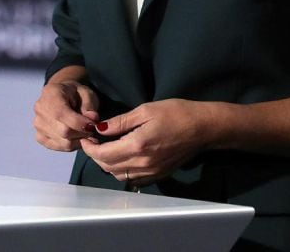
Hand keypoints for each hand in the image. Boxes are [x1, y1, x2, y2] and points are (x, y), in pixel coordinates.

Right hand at [33, 79, 100, 151]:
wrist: (62, 95)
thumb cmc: (75, 93)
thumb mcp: (86, 93)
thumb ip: (90, 106)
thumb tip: (93, 120)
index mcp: (51, 94)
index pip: (62, 115)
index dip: (81, 123)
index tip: (93, 124)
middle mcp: (40, 110)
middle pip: (63, 132)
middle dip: (82, 133)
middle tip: (91, 129)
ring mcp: (38, 125)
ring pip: (63, 142)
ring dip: (78, 140)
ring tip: (85, 132)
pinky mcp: (40, 137)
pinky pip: (58, 147)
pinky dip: (71, 145)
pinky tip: (76, 137)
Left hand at [79, 99, 211, 185]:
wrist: (202, 127)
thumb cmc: (176, 113)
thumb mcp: (146, 110)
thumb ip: (121, 121)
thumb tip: (100, 128)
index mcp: (137, 145)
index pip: (103, 154)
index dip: (89, 147)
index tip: (86, 137)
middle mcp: (142, 163)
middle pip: (108, 167)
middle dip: (96, 156)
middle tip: (93, 141)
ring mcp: (151, 172)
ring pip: (119, 175)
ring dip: (108, 165)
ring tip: (107, 149)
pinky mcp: (159, 175)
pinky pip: (133, 179)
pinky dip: (123, 171)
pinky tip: (124, 158)